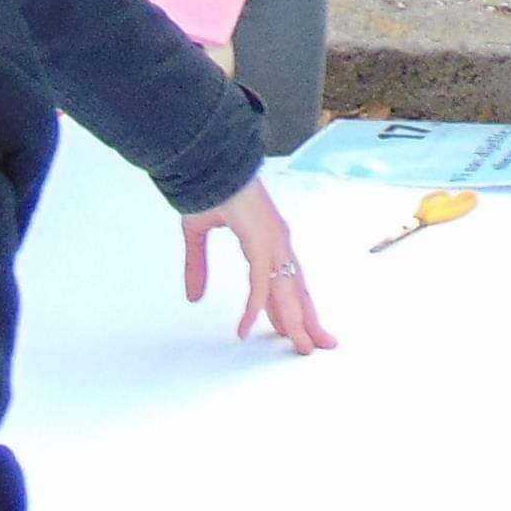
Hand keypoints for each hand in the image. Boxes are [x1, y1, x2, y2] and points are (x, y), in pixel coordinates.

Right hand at [181, 177, 335, 354]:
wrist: (207, 163)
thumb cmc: (208, 189)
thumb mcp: (196, 234)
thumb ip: (198, 266)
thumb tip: (193, 297)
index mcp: (268, 238)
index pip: (285, 280)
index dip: (290, 308)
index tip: (294, 331)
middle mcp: (277, 242)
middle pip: (296, 289)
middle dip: (307, 319)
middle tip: (316, 346)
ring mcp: (272, 241)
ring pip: (286, 291)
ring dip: (295, 321)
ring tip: (301, 348)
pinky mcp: (259, 240)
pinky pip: (260, 282)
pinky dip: (253, 307)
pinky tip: (245, 329)